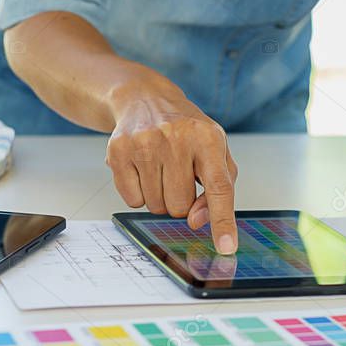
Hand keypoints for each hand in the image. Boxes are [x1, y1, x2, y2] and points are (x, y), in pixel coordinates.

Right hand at [106, 78, 238, 253]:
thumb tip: (197, 222)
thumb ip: (219, 189)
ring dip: (160, 197)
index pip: (219, 188)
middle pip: (181, 207)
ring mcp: (145, 143)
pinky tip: (142, 169)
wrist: (144, 99)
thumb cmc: (187, 131)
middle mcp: (176, 138)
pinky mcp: (118, 151)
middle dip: (182, 202)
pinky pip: (133, 200)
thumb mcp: (215, 152)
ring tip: (161, 168)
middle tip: (179, 176)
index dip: (223, 220)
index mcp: (208, 138)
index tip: (226, 247)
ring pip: (156, 206)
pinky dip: (139, 193)